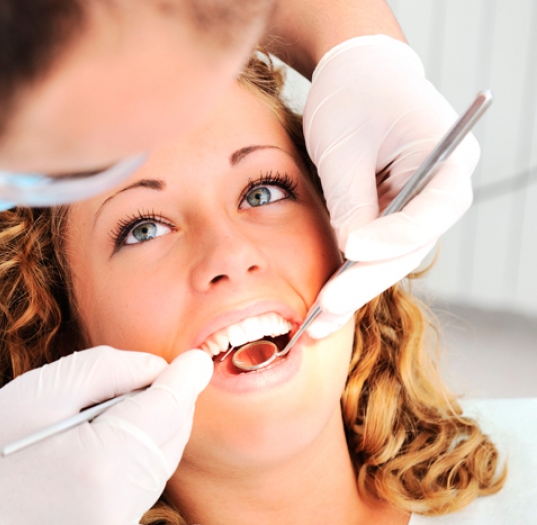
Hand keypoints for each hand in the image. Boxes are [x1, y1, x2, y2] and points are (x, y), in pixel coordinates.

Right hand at [0, 346, 211, 524]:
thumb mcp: (40, 390)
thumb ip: (109, 369)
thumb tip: (161, 368)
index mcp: (101, 463)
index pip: (165, 412)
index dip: (184, 381)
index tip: (197, 362)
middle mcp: (117, 506)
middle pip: (169, 441)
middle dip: (167, 404)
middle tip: (147, 378)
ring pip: (157, 466)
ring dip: (152, 431)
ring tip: (113, 410)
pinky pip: (139, 489)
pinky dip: (135, 458)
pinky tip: (106, 441)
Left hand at [302, 35, 478, 337]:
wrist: (354, 74)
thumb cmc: (351, 97)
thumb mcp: (343, 145)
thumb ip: (350, 200)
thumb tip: (350, 254)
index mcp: (447, 155)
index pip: (433, 208)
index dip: (395, 236)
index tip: (353, 250)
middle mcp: (444, 184)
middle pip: (411, 244)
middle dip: (366, 278)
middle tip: (326, 306)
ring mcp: (422, 202)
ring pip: (393, 255)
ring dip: (356, 288)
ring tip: (318, 322)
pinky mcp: (397, 213)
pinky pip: (378, 249)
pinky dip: (351, 274)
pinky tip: (323, 307)